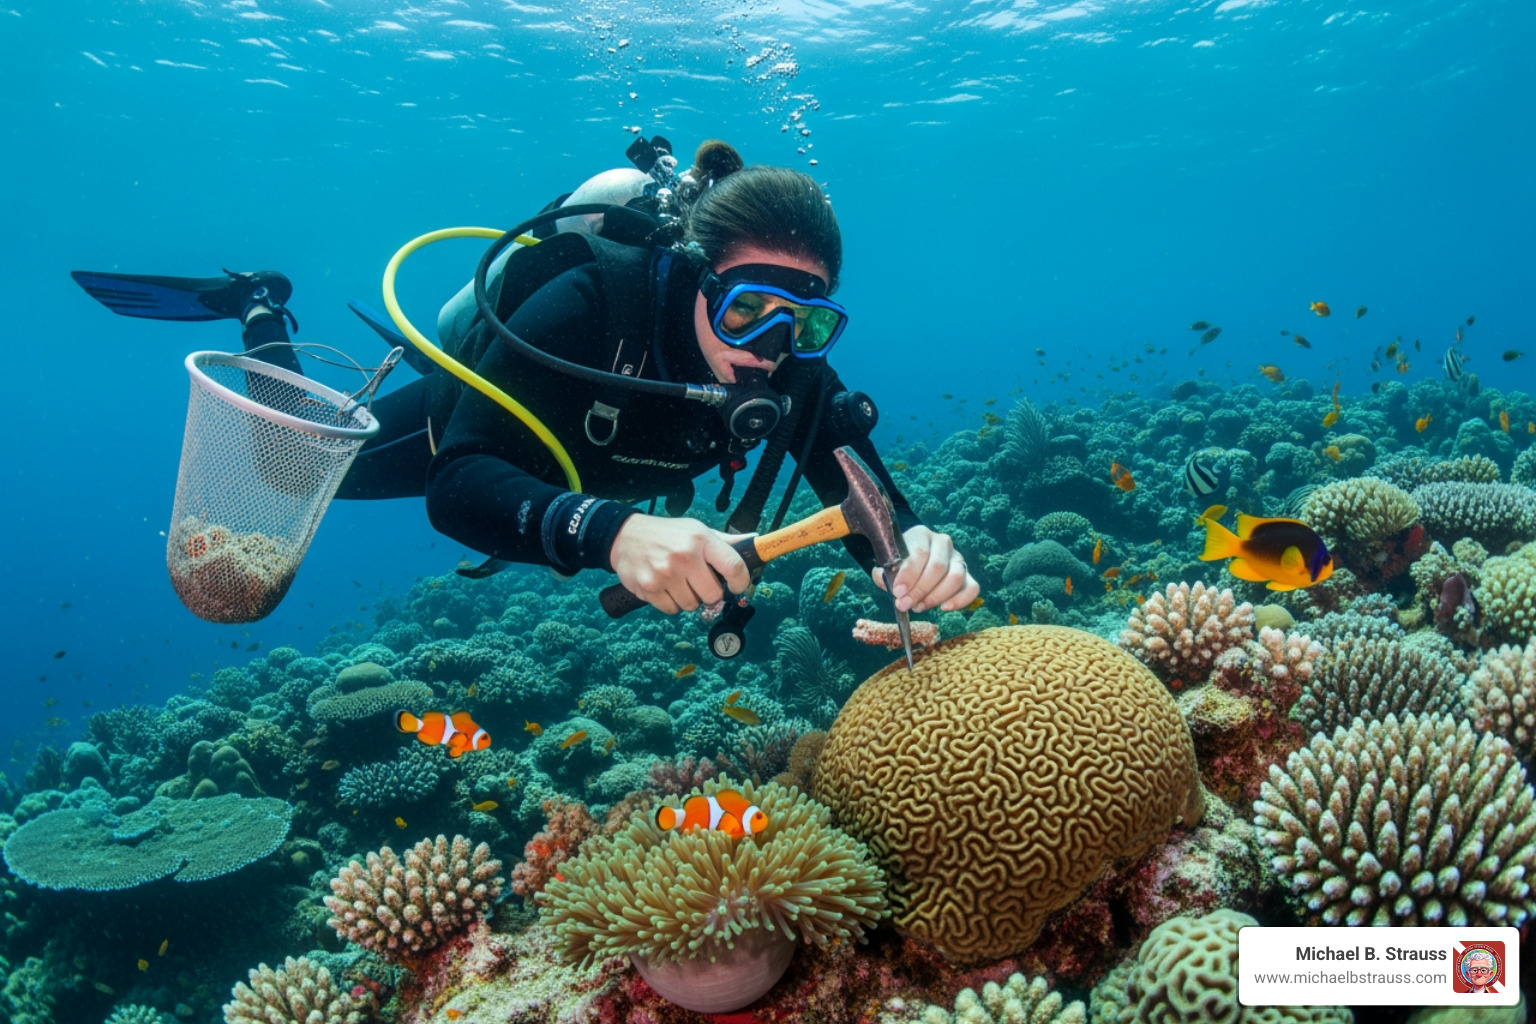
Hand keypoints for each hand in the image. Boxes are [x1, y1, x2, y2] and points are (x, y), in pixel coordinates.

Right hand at [609, 515, 751, 614]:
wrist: (626, 536)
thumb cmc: (668, 534)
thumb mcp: (697, 530)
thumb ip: (725, 542)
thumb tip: (755, 542)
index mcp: (702, 539)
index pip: (734, 567)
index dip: (741, 582)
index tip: (737, 585)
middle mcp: (684, 555)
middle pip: (713, 595)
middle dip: (709, 593)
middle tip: (699, 582)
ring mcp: (665, 573)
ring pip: (692, 606)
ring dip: (688, 598)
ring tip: (678, 581)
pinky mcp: (649, 587)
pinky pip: (672, 610)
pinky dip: (670, 603)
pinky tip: (664, 586)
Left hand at [874, 526, 978, 613]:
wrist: (914, 560)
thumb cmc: (900, 563)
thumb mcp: (888, 565)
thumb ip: (884, 574)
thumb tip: (888, 583)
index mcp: (921, 535)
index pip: (920, 553)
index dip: (909, 575)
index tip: (898, 592)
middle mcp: (943, 543)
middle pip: (938, 567)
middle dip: (920, 590)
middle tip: (905, 604)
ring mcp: (957, 558)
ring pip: (956, 577)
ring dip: (936, 597)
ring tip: (919, 606)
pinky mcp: (967, 575)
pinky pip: (972, 588)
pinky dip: (960, 600)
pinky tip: (944, 608)